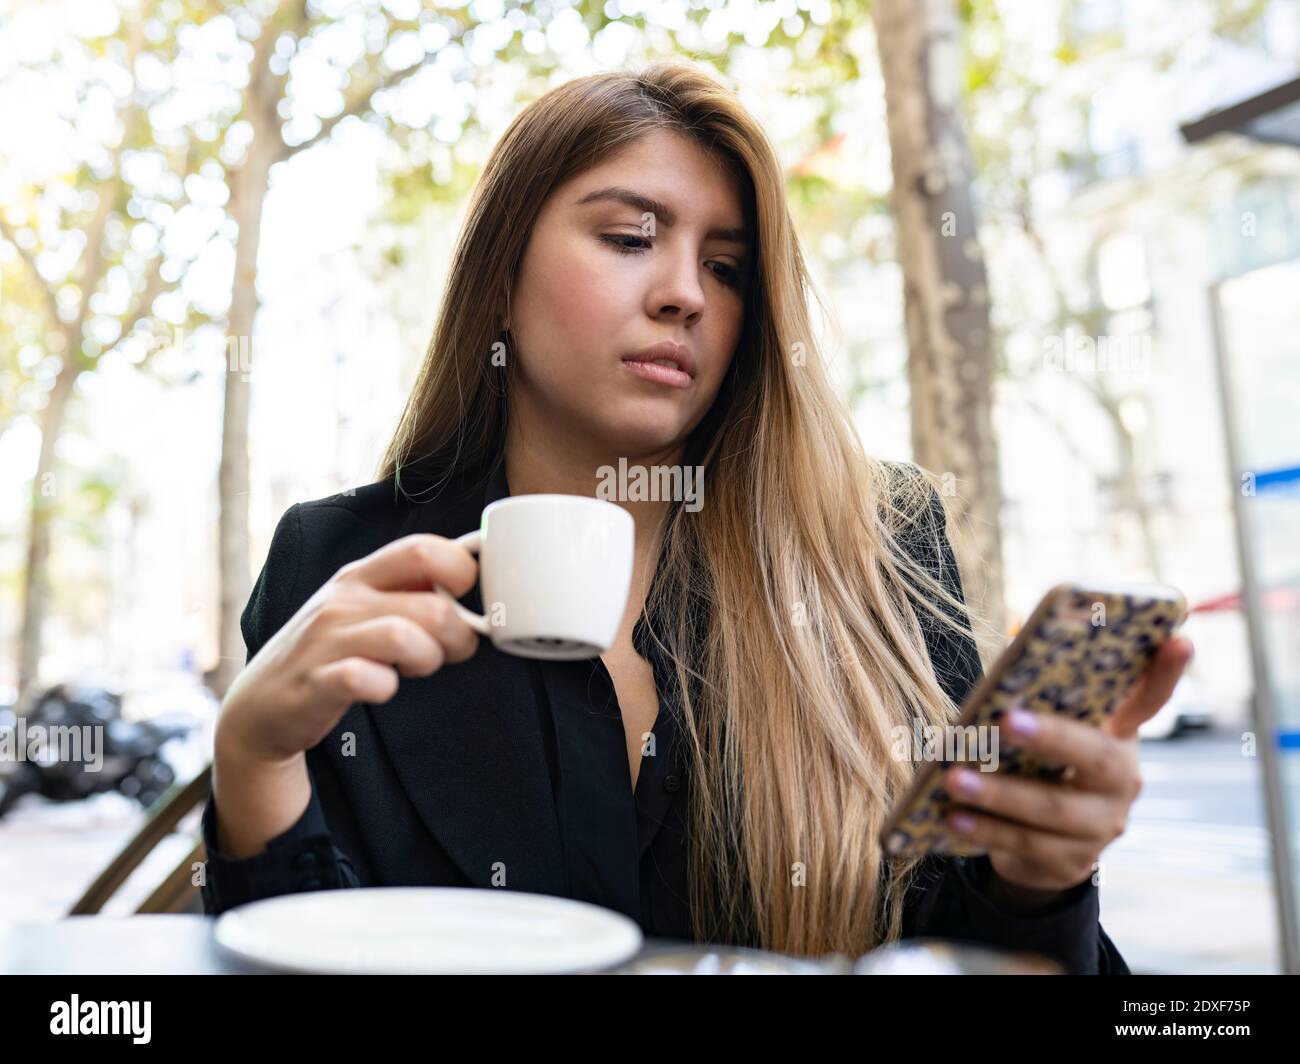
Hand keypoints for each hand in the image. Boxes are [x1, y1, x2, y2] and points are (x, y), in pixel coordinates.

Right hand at [217, 533, 481, 764]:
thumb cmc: (331, 652)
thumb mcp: (364, 608)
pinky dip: (384, 686)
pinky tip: (381, 688)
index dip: (463, 572)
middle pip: (433, 604)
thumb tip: (472, 580)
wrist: (260, 706)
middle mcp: (343, 600)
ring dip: (428, 660)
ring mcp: (326, 639)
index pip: (424, 549)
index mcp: (361, 575)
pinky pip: (365, 678)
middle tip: (450, 652)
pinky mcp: (314, 682)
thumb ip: (411, 593)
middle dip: (459, 635)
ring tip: (416, 669)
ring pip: (405, 637)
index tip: (466, 601)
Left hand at [941, 635, 1194, 905]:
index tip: (1179, 638)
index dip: (1166, 673)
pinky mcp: (1071, 861)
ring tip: (954, 778)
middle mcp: (1121, 780)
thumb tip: (1016, 629)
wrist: (1037, 849)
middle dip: (1049, 737)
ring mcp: (1100, 826)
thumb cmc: (1035, 766)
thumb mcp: (1040, 727)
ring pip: (1052, 809)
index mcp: (1116, 735)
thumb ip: (1033, 685)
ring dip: (999, 793)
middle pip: (1094, 757)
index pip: (1150, 700)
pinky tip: (954, 817)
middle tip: (1004, 720)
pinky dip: (986, 830)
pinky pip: (1026, 845)